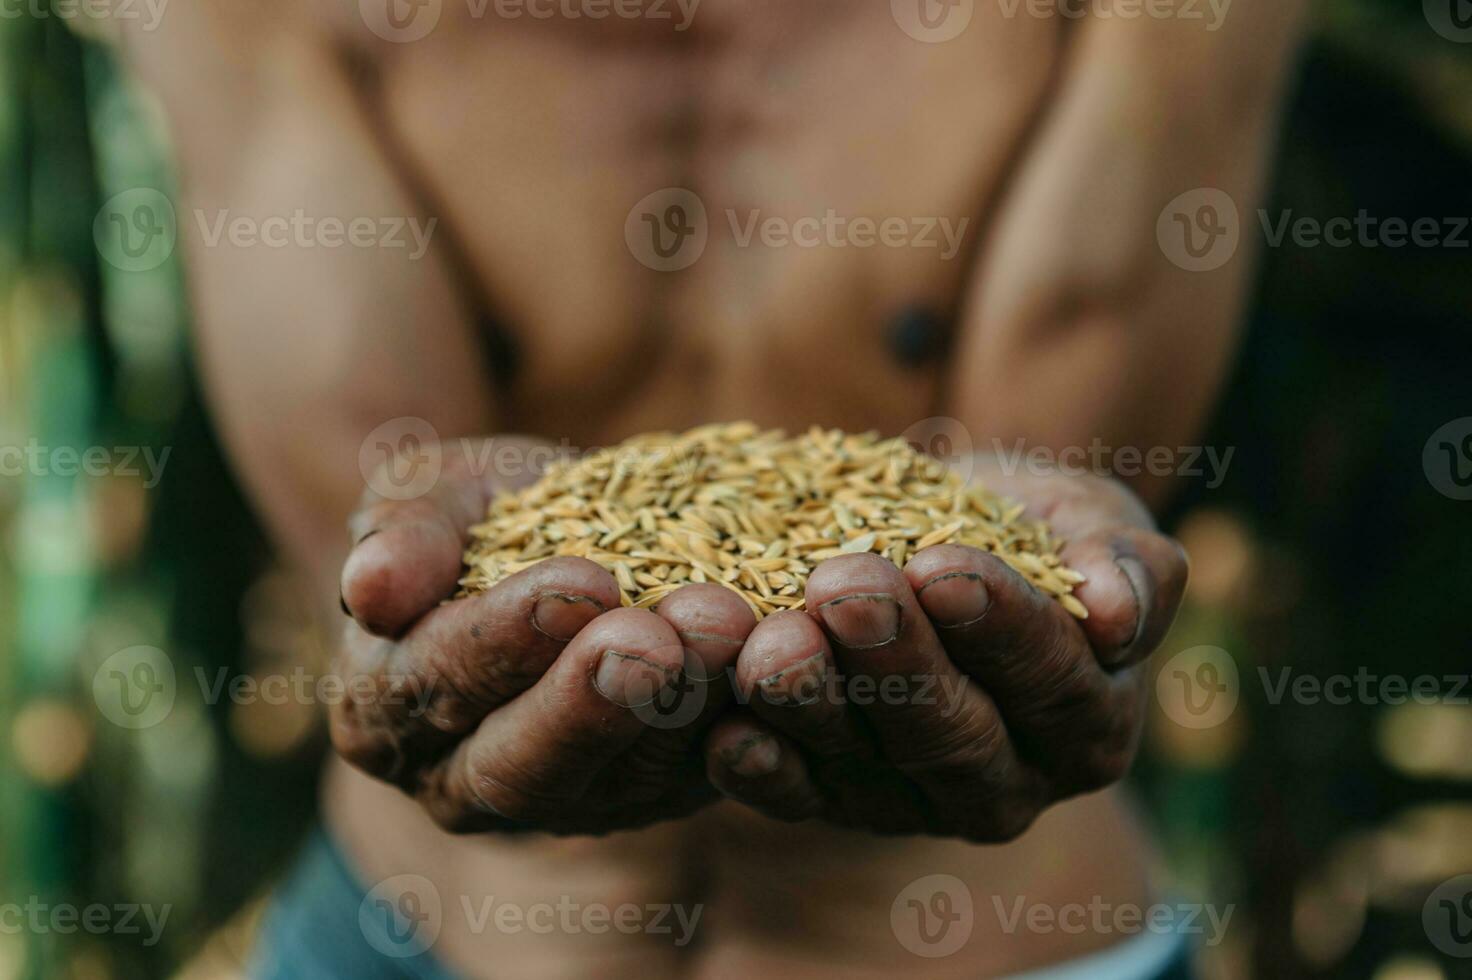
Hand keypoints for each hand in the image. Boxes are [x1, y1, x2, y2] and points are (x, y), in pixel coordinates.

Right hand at [329, 438, 759, 834]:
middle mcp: (465, 782)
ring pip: (624, 781)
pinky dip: (741, 729)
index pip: (435, 684)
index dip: (506, 637)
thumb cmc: (480, 518)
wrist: (559, 547)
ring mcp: (568, 802)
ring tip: (730, 629)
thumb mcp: (434, 496)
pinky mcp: (654, 797)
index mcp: (386, 711)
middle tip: (655, 640)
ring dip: (681, 708)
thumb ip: (404, 532)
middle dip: (594, 702)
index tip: (580, 580)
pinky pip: (697, 781)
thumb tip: (370, 587)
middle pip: (524, 765)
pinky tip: (777, 664)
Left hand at [703, 466, 1186, 841]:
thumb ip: (1124, 561)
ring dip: (815, 706)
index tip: (945, 566)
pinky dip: (761, 772)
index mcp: (1087, 721)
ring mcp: (911, 802)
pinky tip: (725, 733)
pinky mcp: (830, 802)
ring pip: (865, 767)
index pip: (1051, 678)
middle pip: (952, 732)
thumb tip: (1120, 613)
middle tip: (844, 586)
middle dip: (894, 657)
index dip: (1000, 625)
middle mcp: (1006, 782)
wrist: (931, 546)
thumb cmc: (1025, 528)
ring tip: (774, 644)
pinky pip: (796, 800)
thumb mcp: (1089, 520)